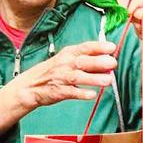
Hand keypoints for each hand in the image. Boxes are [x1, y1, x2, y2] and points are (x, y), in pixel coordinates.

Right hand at [0, 41, 116, 133]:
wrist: (30, 86)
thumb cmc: (54, 71)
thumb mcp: (67, 59)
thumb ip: (87, 59)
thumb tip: (109, 60)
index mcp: (69, 53)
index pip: (85, 47)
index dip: (99, 47)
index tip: (112, 47)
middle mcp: (65, 64)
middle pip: (83, 61)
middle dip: (98, 62)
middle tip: (113, 63)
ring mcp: (61, 77)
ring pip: (78, 77)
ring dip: (93, 79)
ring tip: (108, 81)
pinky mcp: (58, 91)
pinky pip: (71, 92)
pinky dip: (81, 93)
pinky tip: (92, 95)